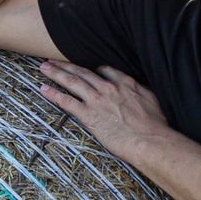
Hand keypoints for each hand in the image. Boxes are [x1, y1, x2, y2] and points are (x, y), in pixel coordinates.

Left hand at [37, 61, 176, 166]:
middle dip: (67, 64)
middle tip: (53, 59)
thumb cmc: (156, 125)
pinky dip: (54, 95)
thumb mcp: (153, 100)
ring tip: (44, 67)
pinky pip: (67, 102)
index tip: (83, 65)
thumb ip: (142, 92)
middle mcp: (109, 87)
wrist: (150, 140)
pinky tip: (44, 89)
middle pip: (83, 71)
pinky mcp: (89, 115)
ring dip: (56, 73)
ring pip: (72, 82)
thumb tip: (140, 92)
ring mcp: (97, 100)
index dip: (92, 66)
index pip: (104, 69)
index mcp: (125, 83)